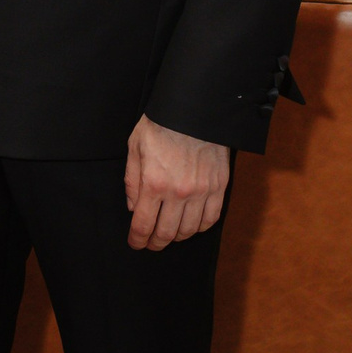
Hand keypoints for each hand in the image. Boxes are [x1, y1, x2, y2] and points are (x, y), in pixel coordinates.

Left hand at [124, 115, 227, 250]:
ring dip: (177, 236)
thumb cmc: (162, 125)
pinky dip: (200, 227)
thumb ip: (132, 180)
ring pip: (189, 229)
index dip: (138, 239)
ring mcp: (202, 191)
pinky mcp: (219, 186)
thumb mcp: (135, 146)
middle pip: (166, 233)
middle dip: (155, 243)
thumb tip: (133, 206)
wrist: (195, 109)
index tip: (136, 243)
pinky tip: (191, 225)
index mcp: (154, 183)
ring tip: (169, 234)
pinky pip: (211, 218)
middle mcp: (179, 192)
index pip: (143, 224)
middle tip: (150, 244)